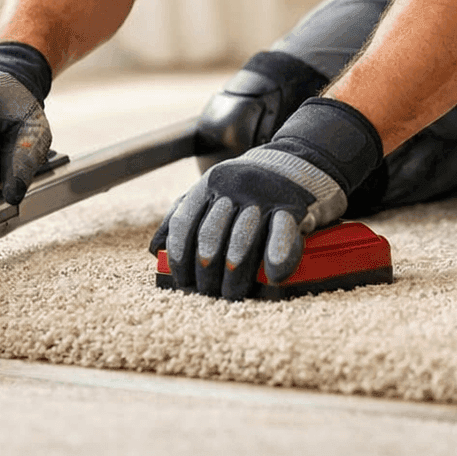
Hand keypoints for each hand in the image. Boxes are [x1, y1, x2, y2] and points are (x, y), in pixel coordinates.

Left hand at [151, 98, 381, 298]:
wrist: (303, 160)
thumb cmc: (251, 188)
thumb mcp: (215, 191)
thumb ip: (186, 214)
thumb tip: (153, 249)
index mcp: (210, 183)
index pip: (185, 222)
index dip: (180, 256)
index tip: (182, 282)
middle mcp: (234, 186)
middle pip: (211, 236)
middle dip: (206, 272)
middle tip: (208, 295)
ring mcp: (264, 194)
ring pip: (242, 237)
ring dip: (234, 272)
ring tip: (231, 294)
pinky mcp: (294, 204)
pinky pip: (282, 232)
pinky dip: (277, 256)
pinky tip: (272, 275)